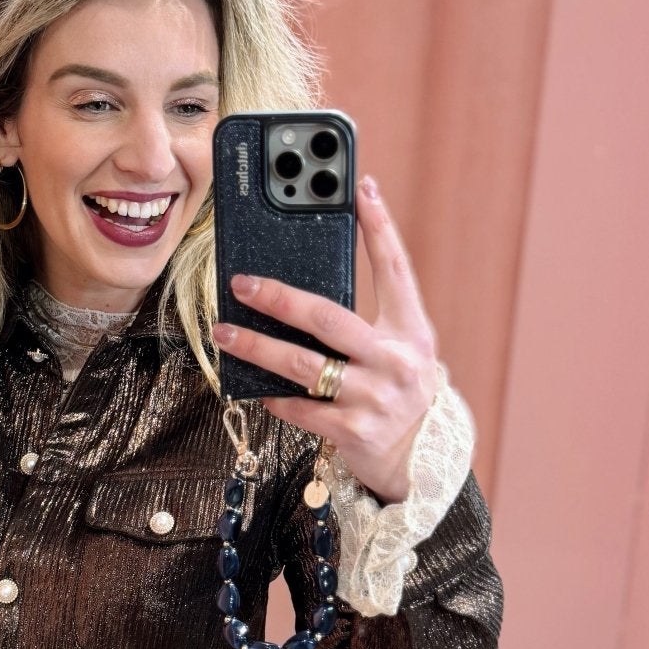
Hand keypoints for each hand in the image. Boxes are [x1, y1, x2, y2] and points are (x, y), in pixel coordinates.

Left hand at [211, 174, 440, 504]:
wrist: (423, 460)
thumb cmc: (399, 393)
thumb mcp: (400, 349)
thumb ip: (368, 320)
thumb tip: (303, 289)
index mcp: (410, 331)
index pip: (395, 269)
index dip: (379, 226)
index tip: (360, 188)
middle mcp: (396, 360)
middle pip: (328, 318)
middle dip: (279, 298)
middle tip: (243, 284)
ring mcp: (374, 397)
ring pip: (301, 364)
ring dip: (256, 346)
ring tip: (225, 333)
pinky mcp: (353, 431)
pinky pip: (299, 407)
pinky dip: (274, 395)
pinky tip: (256, 386)